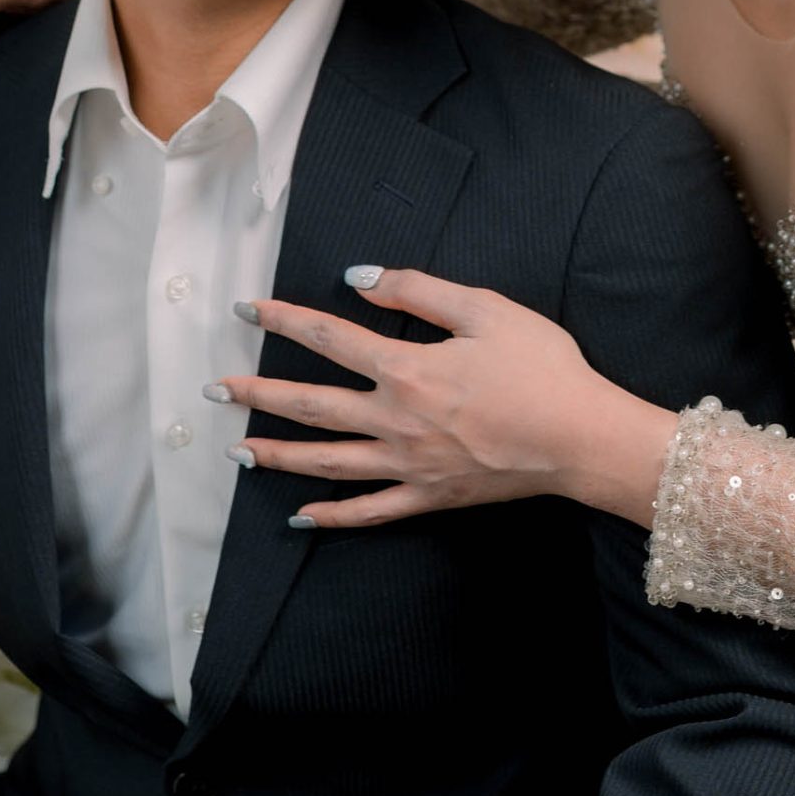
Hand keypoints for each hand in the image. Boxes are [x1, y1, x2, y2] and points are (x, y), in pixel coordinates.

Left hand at [224, 270, 679, 531]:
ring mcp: (409, 465)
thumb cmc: (541, 367)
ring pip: (327, 462)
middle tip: (215, 390)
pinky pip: (368, 512)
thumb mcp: (486, 309)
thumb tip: (360, 279)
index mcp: (407, 369)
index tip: (247, 310)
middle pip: (312, 405)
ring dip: (277, 454)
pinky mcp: (429, 496)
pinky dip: (330, 516)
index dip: (285, 320)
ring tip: (236, 451)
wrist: (580, 438)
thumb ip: (419, 291)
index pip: (330, 338)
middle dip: (258, 395)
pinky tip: (298, 516)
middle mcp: (396, 420)